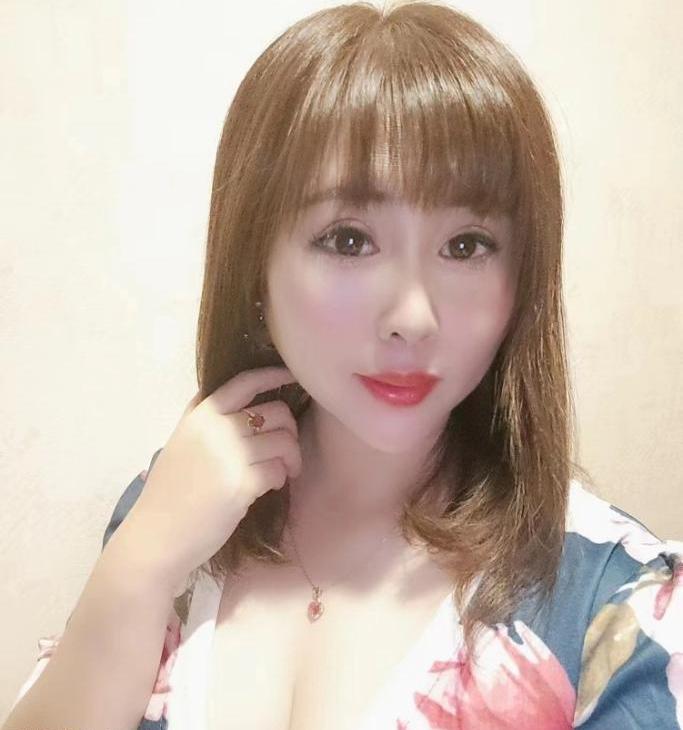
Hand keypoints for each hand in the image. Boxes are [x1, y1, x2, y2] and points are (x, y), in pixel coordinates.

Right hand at [117, 366, 301, 587]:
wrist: (155, 537)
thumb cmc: (171, 493)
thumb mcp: (182, 442)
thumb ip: (207, 419)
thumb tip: (245, 398)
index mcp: (200, 416)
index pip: (244, 382)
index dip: (273, 376)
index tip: (292, 378)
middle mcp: (214, 429)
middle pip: (276, 411)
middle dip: (290, 431)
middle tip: (285, 452)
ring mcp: (228, 455)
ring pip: (283, 441)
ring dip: (291, 458)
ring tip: (282, 472)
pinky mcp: (240, 484)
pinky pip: (278, 470)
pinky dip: (279, 479)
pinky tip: (267, 488)